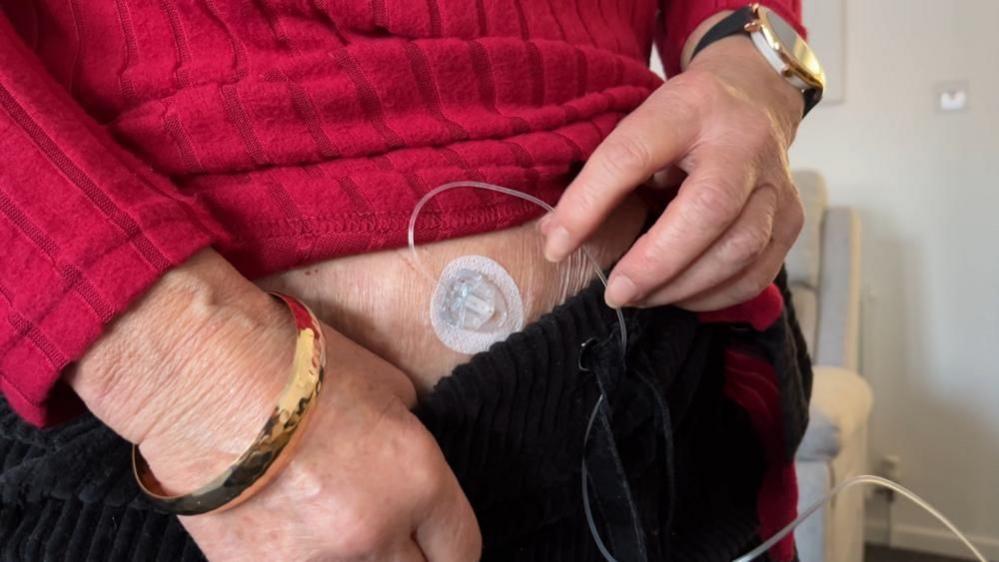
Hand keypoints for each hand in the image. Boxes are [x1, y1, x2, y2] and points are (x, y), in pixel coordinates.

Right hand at [69, 250, 480, 560]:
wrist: (200, 370)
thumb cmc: (294, 360)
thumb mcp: (383, 385)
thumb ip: (407, 435)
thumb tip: (407, 458)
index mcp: (416, 480)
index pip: (462, 548)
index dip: (453, 548)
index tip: (439, 545)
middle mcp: (372, 532)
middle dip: (412, 560)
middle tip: (396, 545)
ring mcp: (311, 561)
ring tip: (340, 539)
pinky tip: (298, 542)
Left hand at [540, 30, 805, 310]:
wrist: (756, 97)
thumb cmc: (684, 120)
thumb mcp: (641, 125)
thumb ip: (604, 175)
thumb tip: (556, 240)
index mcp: (690, 108)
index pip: (633, 154)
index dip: (589, 204)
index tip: (557, 247)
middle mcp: (743, 143)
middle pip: (707, 210)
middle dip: (655, 262)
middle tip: (616, 292)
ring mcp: (776, 182)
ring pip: (738, 249)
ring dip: (682, 286)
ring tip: (641, 297)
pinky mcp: (791, 217)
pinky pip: (757, 272)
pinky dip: (715, 295)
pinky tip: (680, 296)